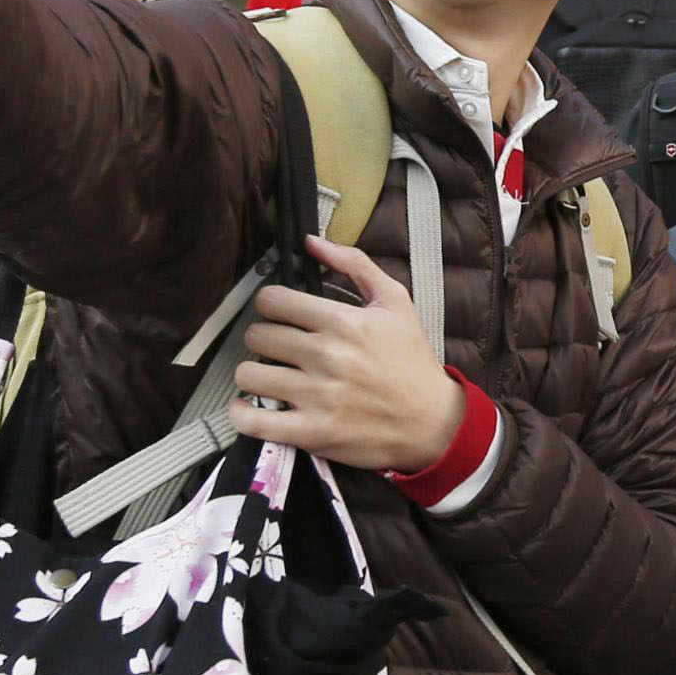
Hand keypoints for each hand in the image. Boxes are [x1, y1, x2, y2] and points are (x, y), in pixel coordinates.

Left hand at [229, 236, 468, 472]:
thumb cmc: (412, 361)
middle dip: (263, 338)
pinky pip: (253, 421)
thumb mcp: (396, 302)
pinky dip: (242, 414)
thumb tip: (311, 242)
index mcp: (343, 322)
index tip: (280, 315)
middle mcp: (327, 357)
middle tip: (278, 347)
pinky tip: (250, 407)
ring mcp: (318, 396)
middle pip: (256, 335)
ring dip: (253, 374)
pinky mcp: (313, 432)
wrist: (433, 422)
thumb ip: (354, 264)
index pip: (272, 300)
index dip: (270, 304)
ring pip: (248, 374)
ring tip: (269, 376)